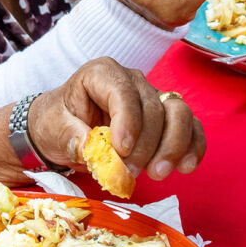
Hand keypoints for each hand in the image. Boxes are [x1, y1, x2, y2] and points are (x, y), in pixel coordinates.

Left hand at [27, 57, 206, 182]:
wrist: (64, 129)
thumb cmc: (58, 123)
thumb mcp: (52, 128)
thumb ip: (69, 135)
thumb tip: (90, 147)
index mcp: (102, 73)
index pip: (123, 91)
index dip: (127, 120)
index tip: (121, 150)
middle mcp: (132, 80)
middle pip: (153, 107)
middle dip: (146, 144)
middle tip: (130, 173)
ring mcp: (153, 97)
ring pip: (179, 113)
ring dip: (173, 145)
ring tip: (157, 173)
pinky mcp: (166, 118)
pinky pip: (190, 127)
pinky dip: (193, 146)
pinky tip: (186, 167)